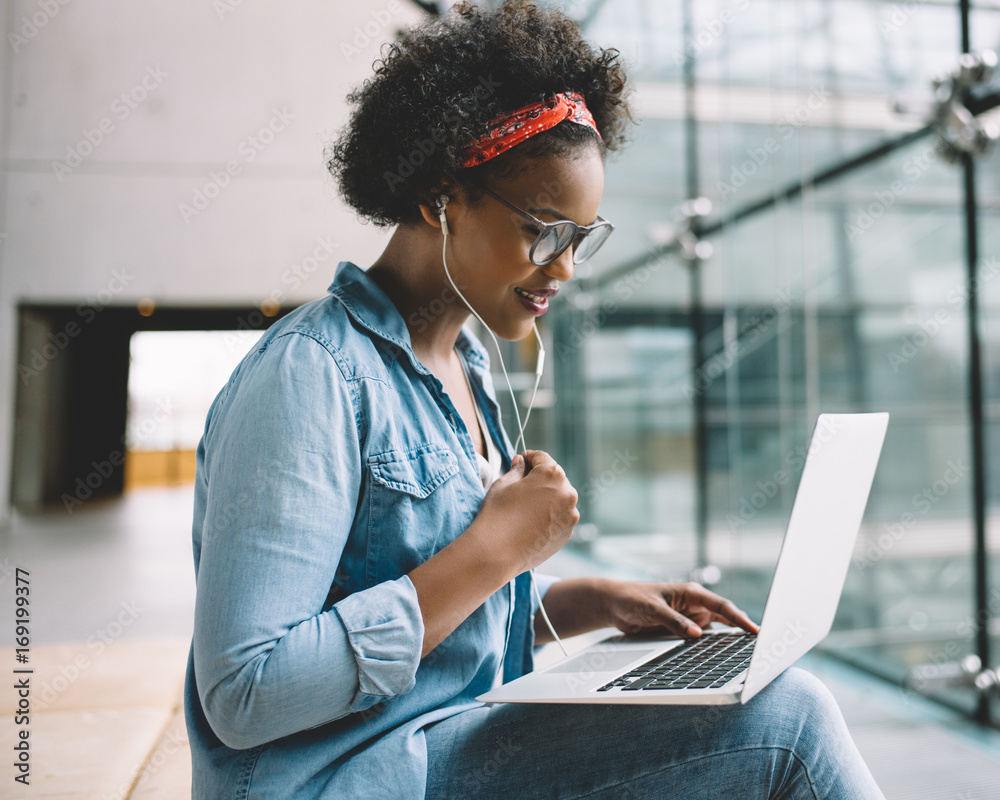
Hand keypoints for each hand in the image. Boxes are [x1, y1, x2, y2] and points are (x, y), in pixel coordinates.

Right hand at [472, 449, 578, 575]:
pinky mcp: (568, 533)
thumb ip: (517, 469)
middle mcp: (568, 492)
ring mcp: (571, 515)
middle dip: (539, 478)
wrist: (496, 554)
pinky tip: (530, 522)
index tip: (520, 462)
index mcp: (552, 474)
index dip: (528, 458)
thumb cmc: (497, 515)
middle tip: (520, 486)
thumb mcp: (503, 484)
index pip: (541, 457)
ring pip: (559, 498)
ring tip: (525, 508)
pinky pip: (560, 516)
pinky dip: (549, 515)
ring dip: (546, 497)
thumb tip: (522, 462)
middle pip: (554, 477)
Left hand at [600, 579, 758, 638]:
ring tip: (750, 653)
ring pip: (718, 630)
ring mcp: (692, 618)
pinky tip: (725, 656)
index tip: (755, 630)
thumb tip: (696, 634)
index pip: (722, 606)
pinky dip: (714, 646)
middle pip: (726, 618)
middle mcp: (695, 605)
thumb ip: (673, 621)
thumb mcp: (652, 609)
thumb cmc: (632, 598)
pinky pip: (704, 639)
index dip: (740, 619)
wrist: (614, 605)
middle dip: (743, 629)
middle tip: (762, 645)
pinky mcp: (685, 630)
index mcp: (691, 593)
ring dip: (731, 639)